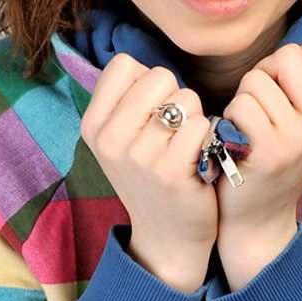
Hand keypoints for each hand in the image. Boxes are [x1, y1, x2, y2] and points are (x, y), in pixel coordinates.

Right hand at [80, 53, 217, 292]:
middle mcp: (109, 138)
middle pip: (159, 76)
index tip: (150, 112)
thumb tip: (143, 65)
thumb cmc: (151, 174)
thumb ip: (127, 100)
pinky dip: (208, 138)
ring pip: (185, 99)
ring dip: (195, 118)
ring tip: (186, 147)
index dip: (147, 82)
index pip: (124, 65)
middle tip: (173, 133)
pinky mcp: (170, 171)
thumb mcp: (122, 139)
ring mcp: (138, 156)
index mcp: (93, 125)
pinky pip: (201, 125)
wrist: (166, 235)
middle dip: (175, 97)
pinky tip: (199, 160)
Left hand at [214, 41, 301, 289]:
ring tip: (248, 129)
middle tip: (259, 108)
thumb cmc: (273, 159)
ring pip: (257, 80)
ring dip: (242, 99)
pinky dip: (230, 118)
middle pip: (287, 55)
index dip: (285, 64)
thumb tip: (291, 47)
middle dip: (263, 74)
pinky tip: (237, 140)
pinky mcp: (273, 151)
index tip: (279, 93)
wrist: (259, 218)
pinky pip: (241, 104)